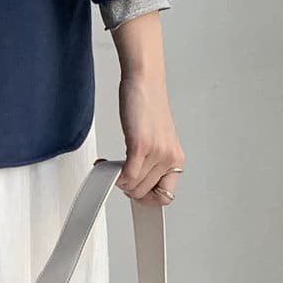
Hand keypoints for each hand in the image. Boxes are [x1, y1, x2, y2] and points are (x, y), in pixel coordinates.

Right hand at [109, 10, 184, 205]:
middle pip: (144, 193)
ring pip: (133, 186)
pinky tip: (105, 164)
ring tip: (111, 166)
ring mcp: (156, 153)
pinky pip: (126, 175)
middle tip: (118, 174)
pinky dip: (113, 175)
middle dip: (127, 188)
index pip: (166, 197)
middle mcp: (170, 159)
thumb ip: (153, 165)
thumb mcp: (158, 142)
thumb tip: (136, 186)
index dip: (147, 199)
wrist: (145, 83)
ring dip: (118, 179)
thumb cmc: (148, 109)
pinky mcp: (141, 145)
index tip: (134, 192)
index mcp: (177, 161)